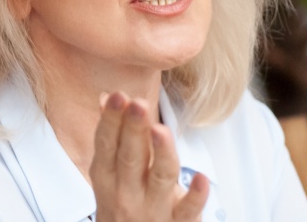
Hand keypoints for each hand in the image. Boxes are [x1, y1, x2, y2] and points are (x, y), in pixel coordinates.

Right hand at [91, 92, 208, 220]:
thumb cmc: (124, 209)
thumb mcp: (110, 178)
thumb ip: (111, 139)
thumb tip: (105, 99)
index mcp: (109, 179)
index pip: (107, 145)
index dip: (111, 121)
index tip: (117, 96)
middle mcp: (127, 194)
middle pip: (131, 158)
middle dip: (133, 130)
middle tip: (137, 104)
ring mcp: (153, 210)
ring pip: (160, 178)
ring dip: (162, 153)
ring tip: (161, 130)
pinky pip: (187, 210)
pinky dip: (195, 195)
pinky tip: (201, 178)